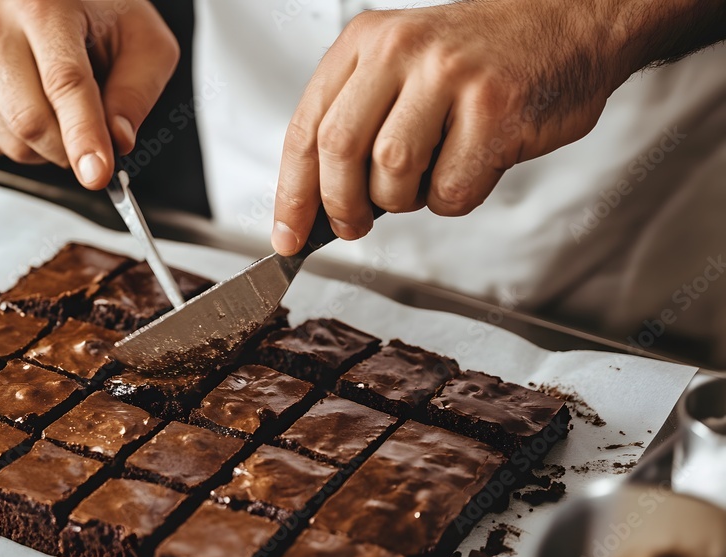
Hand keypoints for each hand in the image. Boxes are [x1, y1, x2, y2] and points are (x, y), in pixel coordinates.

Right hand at [0, 0, 178, 188]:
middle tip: (97, 144)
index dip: (83, 134)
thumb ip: (137, 93)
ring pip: (11, 141)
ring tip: (65, 111)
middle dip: (70, 150)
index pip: (64, 82)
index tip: (97, 174)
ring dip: (49, 149)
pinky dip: (25, 144)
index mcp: (44, 5)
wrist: (58, 0)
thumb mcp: (146, 45)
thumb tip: (117, 142)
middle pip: (29, 120)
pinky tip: (37, 108)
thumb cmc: (103, 18)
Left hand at [271, 1, 627, 254]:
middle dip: (340, 207)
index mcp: (366, 42)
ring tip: (425, 181)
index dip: (292, 192)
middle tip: (352, 226)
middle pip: (338, 151)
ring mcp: (447, 76)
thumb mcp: (402, 66)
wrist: (568, 22)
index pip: (306, 127)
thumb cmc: (480, 58)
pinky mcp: (493, 108)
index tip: (287, 235)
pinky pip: (450, 188)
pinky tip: (469, 168)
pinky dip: (453, 198)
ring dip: (403, 200)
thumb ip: (358, 121)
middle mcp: (400, 50)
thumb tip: (320, 203)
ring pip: (392, 174)